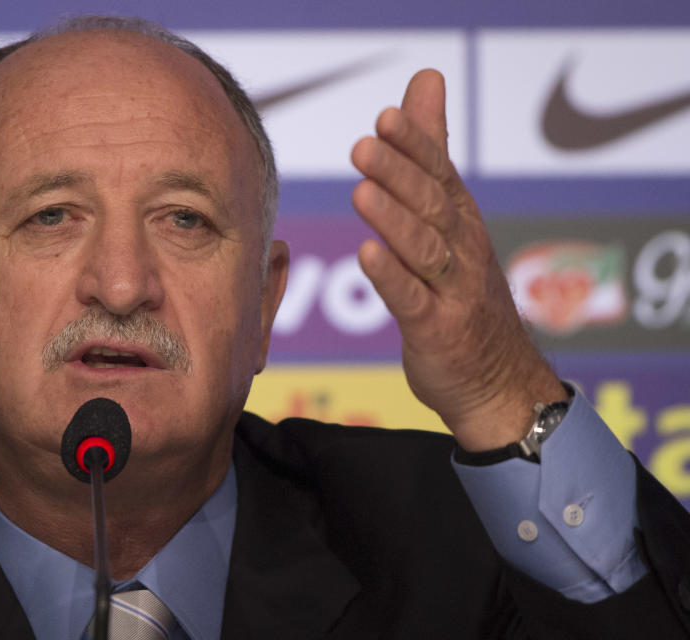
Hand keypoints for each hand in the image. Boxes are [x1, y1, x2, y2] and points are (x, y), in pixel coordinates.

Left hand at [350, 69, 566, 450]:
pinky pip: (413, 301)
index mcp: (460, 221)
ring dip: (394, 220)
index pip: (439, 173)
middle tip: (366, 145)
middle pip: (430, 205)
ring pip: (423, 248)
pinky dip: (392, 278)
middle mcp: (461, 249)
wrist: (500, 381)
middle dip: (399, 173)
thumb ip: (431, 152)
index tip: (387, 116)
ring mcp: (453, 291)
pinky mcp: (437, 331)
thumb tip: (423, 81)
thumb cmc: (464, 293)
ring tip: (362, 192)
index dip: (415, 145)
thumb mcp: (450, 218)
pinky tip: (368, 256)